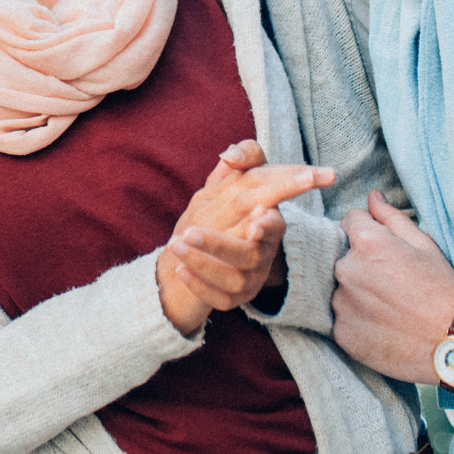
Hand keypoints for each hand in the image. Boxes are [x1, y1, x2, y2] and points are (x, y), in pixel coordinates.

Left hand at [157, 141, 332, 335]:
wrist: (215, 241)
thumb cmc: (236, 203)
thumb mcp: (242, 176)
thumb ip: (247, 156)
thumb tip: (231, 154)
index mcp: (270, 224)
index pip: (277, 224)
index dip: (269, 224)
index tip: (255, 220)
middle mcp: (265, 253)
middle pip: (249, 255)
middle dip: (219, 245)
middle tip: (188, 231)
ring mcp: (252, 278)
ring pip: (233, 279)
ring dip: (203, 263)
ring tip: (176, 243)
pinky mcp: (236, 297)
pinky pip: (220, 300)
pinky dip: (199, 286)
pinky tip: (181, 269)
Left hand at [333, 190, 453, 396]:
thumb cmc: (442, 289)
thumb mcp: (423, 244)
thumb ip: (391, 217)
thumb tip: (372, 196)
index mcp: (366, 243)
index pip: (349, 220)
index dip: (368, 231)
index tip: (386, 250)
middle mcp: (346, 270)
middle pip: (341, 255)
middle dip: (359, 261)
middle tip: (389, 281)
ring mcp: (341, 304)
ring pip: (339, 287)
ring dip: (355, 291)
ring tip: (387, 305)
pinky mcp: (342, 333)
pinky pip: (341, 317)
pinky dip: (356, 319)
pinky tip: (382, 324)